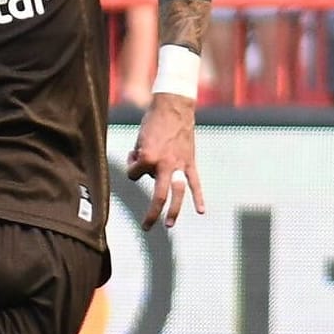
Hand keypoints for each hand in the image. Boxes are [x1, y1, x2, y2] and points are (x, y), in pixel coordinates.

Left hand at [125, 92, 203, 229]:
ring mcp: (179, 164)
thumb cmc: (152, 122)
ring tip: (169, 224)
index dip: (131, 165)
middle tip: (146, 227)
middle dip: (151, 214)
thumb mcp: (140, 140)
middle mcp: (163, 164)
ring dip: (174, 211)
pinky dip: (199, 197)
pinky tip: (201, 211)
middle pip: (158, 196)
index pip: (134, 173)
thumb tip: (148, 173)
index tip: (134, 154)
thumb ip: (143, 160)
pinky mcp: (190, 161)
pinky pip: (195, 182)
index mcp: (147, 157)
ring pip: (177, 193)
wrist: (173, 106)